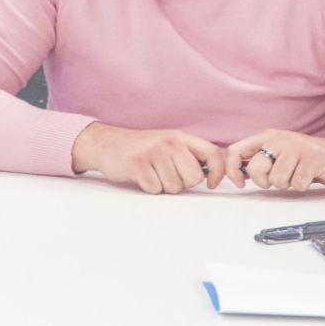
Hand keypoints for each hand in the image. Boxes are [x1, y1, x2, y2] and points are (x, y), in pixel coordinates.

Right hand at [71, 122, 224, 193]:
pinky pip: (155, 188)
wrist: (106, 143)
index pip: (212, 153)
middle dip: (182, 183)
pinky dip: (148, 188)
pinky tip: (140, 176)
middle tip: (167, 174)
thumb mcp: (167, 143)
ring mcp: (152, 152)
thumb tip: (211, 174)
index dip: (218, 172)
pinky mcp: (137, 164)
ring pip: (174, 186)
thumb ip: (188, 155)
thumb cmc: (141, 148)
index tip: (211, 183)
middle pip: (193, 177)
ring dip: (163, 186)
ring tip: (152, 173)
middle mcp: (168, 142)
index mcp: (180, 137)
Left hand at [226, 130, 324, 190]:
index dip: (232, 170)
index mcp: (267, 136)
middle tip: (279, 178)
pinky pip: (297, 184)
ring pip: (277, 180)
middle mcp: (280, 139)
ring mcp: (296, 148)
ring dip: (287, 184)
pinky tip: (309, 175)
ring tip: (297, 174)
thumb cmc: (305, 158)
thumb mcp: (278, 153)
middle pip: (256, 169)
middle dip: (265, 181)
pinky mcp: (312, 159)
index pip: (235, 150)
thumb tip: (236, 174)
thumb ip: (258, 160)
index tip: (240, 182)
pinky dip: (302, 185)